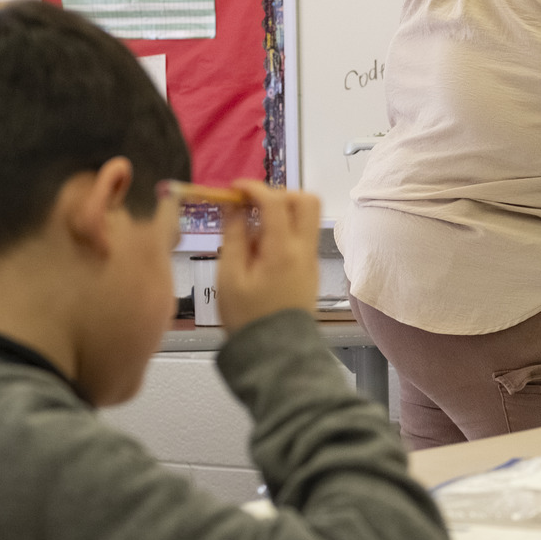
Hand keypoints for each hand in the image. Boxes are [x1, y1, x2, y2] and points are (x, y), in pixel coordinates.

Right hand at [216, 181, 321, 333]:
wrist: (275, 352)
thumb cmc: (248, 318)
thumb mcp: (229, 277)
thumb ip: (233, 237)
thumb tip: (233, 208)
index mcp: (283, 250)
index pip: (276, 201)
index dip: (254, 188)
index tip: (235, 189)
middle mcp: (304, 250)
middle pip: (307, 200)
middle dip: (278, 194)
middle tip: (251, 205)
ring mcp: (311, 258)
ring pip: (308, 216)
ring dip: (282, 211)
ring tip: (252, 230)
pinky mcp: (310, 266)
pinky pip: (302, 234)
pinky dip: (284, 228)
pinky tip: (260, 247)